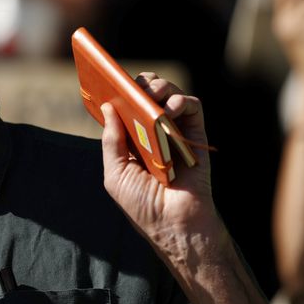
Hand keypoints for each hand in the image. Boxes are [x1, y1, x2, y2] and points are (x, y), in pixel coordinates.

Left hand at [101, 73, 213, 250]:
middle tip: (133, 87)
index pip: (125, 106)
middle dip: (139, 84)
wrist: (175, 226)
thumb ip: (111, 141)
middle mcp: (154, 132)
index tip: (107, 77)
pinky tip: (170, 110)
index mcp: (132, 140)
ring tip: (152, 96)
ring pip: (170, 94)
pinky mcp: (196, 136)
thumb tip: (108, 107)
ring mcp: (175, 132)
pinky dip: (182, 101)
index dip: (118, 91)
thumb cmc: (143, 206)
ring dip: (160, 87)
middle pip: (148, 94)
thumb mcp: (116, 173)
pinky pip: (192, 107)